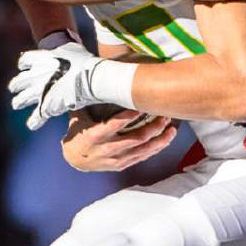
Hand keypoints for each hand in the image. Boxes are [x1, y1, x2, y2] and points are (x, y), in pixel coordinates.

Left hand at [8, 34, 102, 130]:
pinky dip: (34, 122)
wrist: (89, 77)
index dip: (23, 64)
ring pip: (22, 99)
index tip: (22, 67)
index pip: (25, 61)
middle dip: (16, 84)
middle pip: (19, 81)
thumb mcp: (71, 48)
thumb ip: (64, 49)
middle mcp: (36, 75)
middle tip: (13, 88)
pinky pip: (36, 117)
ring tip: (16, 104)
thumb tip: (68, 43)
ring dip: (18, 102)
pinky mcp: (46, 106)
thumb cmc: (84, 61)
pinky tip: (31, 125)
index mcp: (41, 59)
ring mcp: (39, 92)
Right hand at [61, 111, 176, 171]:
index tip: (144, 104)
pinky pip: (143, 157)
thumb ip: (87, 101)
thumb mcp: (78, 117)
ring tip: (172, 128)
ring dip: (160, 139)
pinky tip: (166, 140)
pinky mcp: (122, 165)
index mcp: (96, 135)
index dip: (132, 114)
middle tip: (165, 115)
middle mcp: (107, 149)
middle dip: (154, 127)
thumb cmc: (78, 134)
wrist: (74, 159)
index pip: (117, 123)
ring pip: (143, 150)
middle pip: (136, 138)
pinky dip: (156, 148)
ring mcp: (116, 159)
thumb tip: (93, 80)